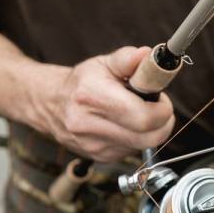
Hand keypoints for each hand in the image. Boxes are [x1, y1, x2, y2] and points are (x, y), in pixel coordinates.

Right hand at [30, 46, 174, 161]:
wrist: (50, 104)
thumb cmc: (82, 82)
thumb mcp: (103, 63)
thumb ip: (127, 59)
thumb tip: (146, 55)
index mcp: (92, 97)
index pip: (144, 117)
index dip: (163, 110)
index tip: (161, 99)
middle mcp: (90, 125)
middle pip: (149, 137)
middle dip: (163, 123)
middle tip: (158, 107)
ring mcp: (95, 145)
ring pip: (144, 145)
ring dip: (150, 130)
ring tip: (137, 112)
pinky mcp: (100, 157)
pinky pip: (133, 151)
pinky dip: (137, 138)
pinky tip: (126, 125)